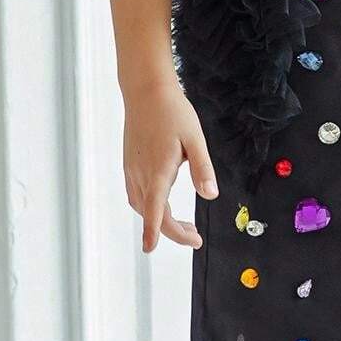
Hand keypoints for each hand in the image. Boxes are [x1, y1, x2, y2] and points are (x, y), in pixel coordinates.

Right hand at [122, 77, 217, 251]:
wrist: (145, 90)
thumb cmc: (172, 111)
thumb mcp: (195, 138)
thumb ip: (202, 168)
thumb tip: (210, 195)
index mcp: (158, 170)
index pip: (154, 209)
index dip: (153, 231)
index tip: (150, 249)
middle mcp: (141, 173)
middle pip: (151, 212)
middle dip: (172, 230)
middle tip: (195, 237)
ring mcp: (132, 168)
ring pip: (142, 205)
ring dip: (160, 219)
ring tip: (184, 225)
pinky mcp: (130, 163)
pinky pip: (136, 193)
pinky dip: (149, 206)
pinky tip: (161, 204)